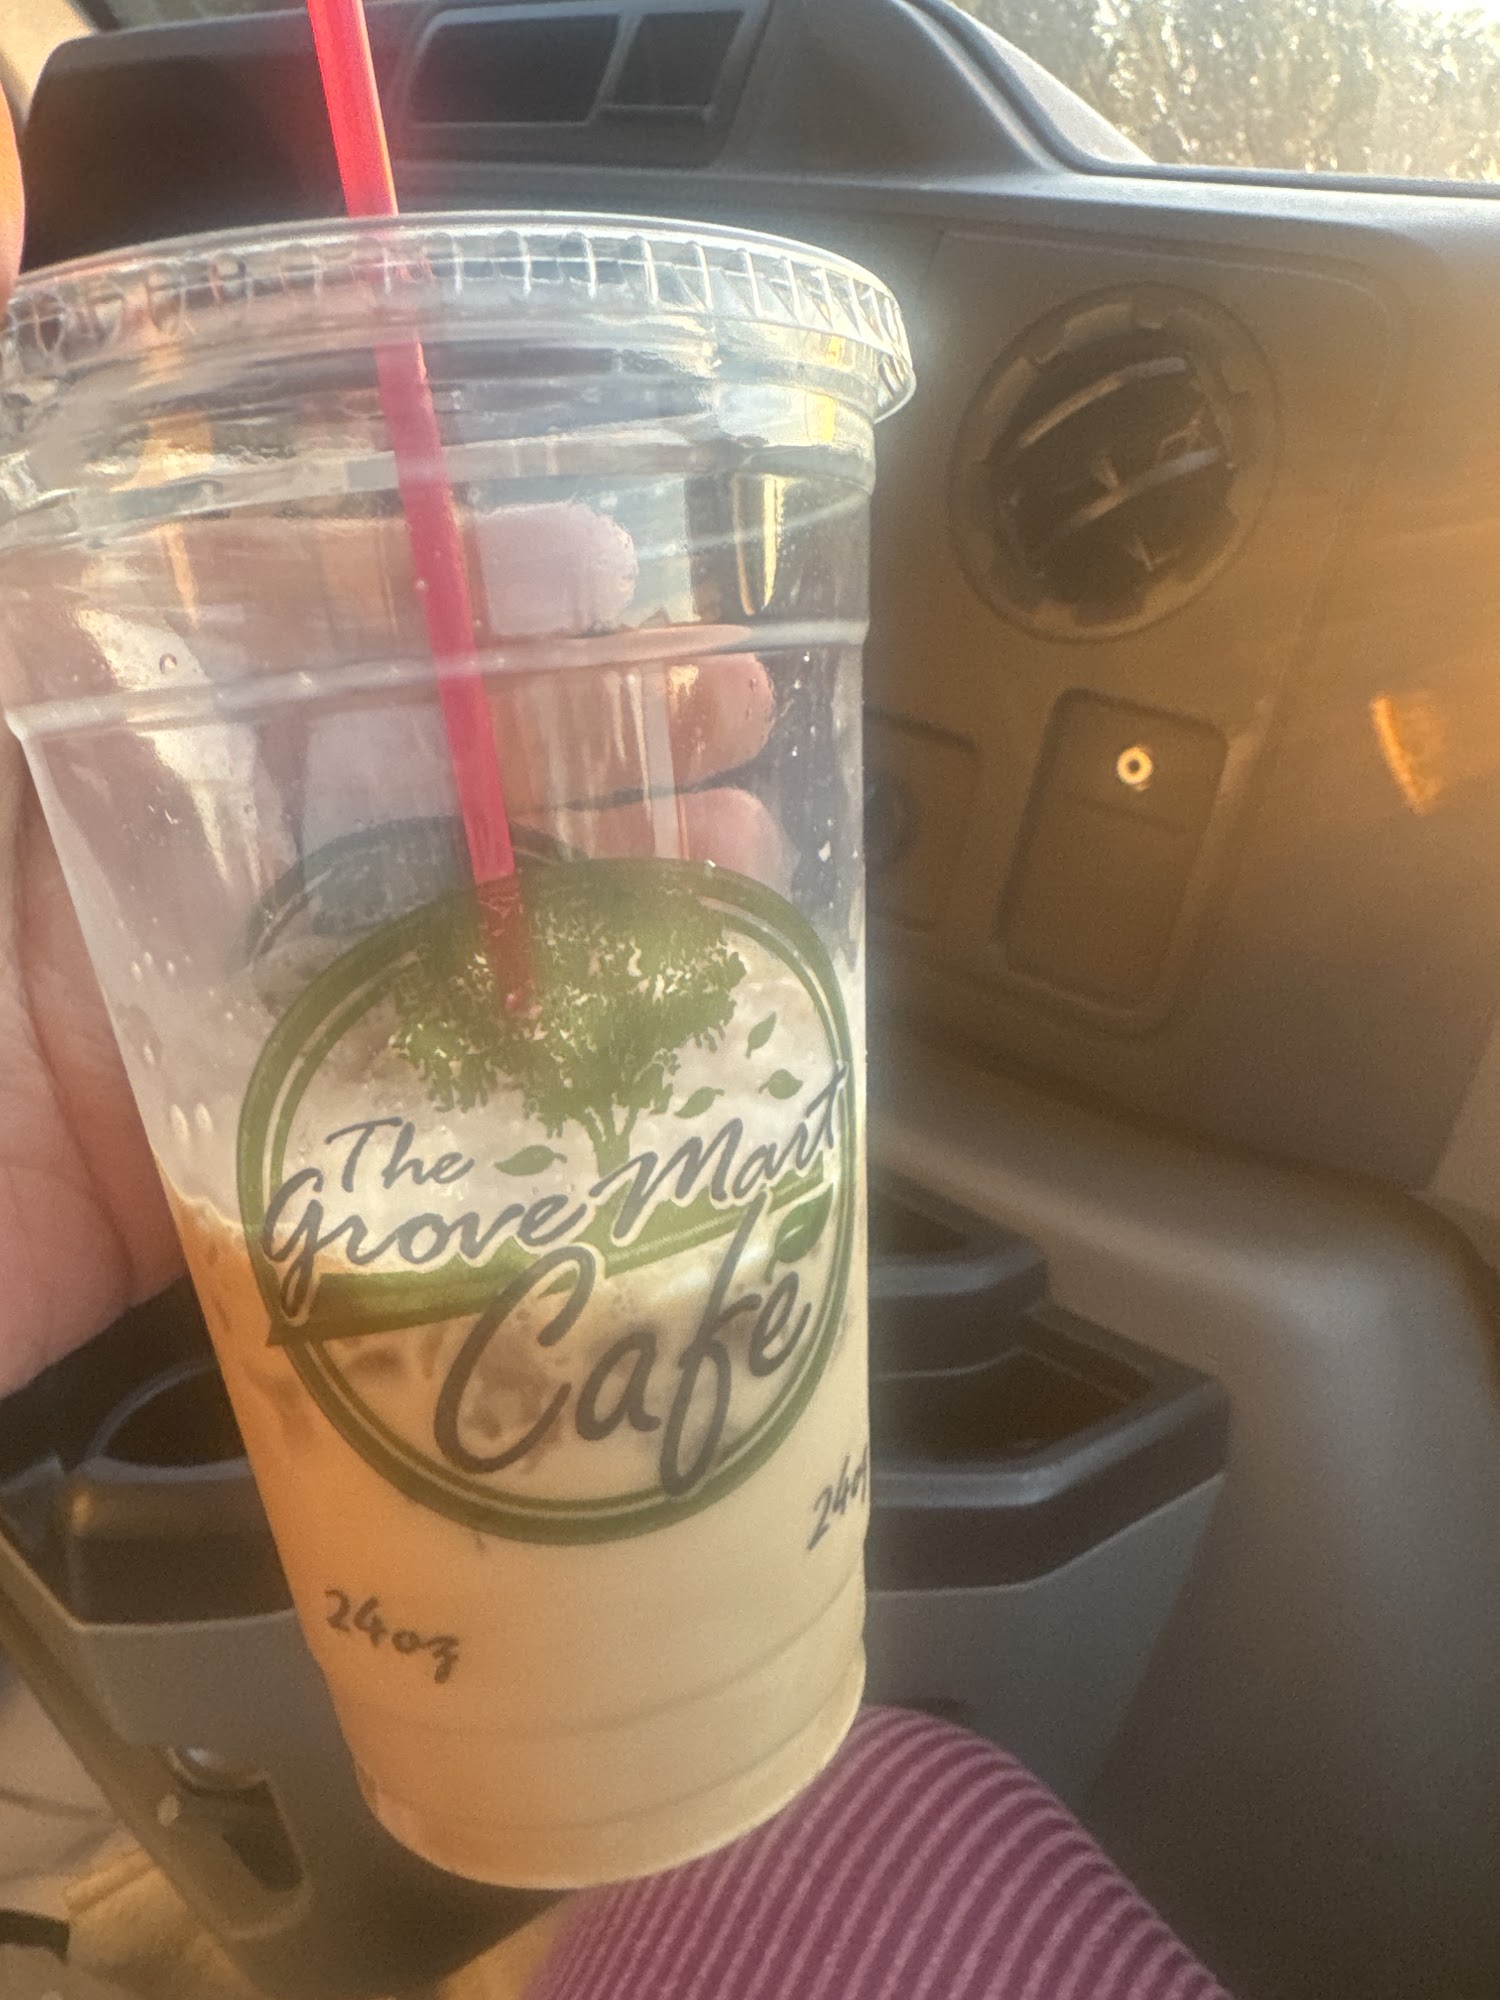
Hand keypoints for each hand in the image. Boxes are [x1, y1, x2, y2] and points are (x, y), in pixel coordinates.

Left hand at [0, 243, 780, 1398]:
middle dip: (584, 725)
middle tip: (728, 707)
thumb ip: (12, 466)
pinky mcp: (250, 1137)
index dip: (463, 578)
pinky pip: (415, 1093)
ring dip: (601, 882)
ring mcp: (227, 985)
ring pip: (445, 917)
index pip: (308, 605)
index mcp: (104, 700)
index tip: (602, 569)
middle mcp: (187, 830)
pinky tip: (651, 1028)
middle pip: (416, 759)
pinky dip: (541, 1064)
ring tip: (740, 856)